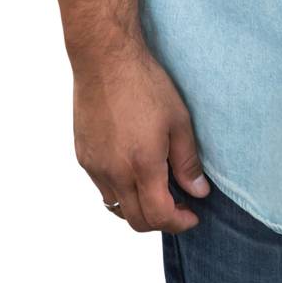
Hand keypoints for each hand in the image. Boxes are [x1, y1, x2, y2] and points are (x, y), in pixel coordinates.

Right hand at [73, 42, 210, 233]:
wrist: (105, 61)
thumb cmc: (145, 84)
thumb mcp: (178, 120)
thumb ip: (187, 162)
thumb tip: (198, 192)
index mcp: (142, 165)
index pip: (159, 215)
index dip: (179, 222)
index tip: (193, 215)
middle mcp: (114, 173)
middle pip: (136, 220)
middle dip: (160, 221)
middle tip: (179, 207)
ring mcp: (95, 167)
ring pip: (117, 207)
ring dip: (138, 208)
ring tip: (157, 190)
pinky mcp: (83, 157)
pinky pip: (103, 188)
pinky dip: (121, 191)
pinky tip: (134, 170)